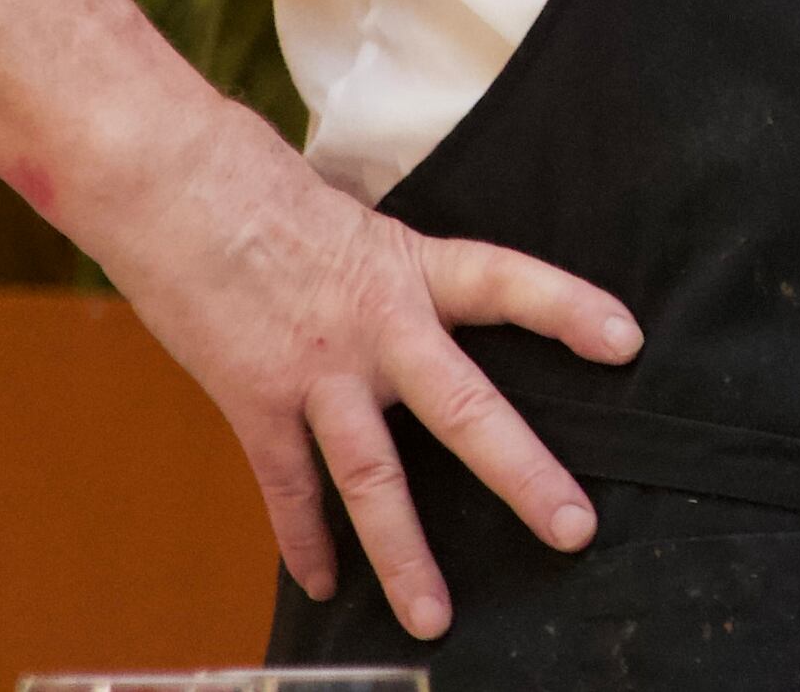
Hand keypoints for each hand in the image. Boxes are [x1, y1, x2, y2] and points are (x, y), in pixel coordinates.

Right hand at [68, 94, 642, 639]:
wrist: (170, 184)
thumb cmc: (260, 186)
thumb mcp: (355, 219)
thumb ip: (394, 273)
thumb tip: (420, 304)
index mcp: (409, 268)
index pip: (507, 283)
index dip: (569, 309)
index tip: (629, 341)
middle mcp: (376, 326)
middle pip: (464, 408)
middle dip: (523, 473)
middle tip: (575, 527)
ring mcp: (315, 371)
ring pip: (373, 477)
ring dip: (404, 553)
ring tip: (435, 615)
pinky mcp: (254, 402)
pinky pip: (288, 487)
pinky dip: (304, 540)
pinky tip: (322, 587)